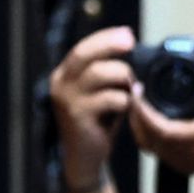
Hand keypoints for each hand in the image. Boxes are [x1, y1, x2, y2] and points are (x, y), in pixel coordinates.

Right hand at [50, 25, 137, 183]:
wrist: (85, 158)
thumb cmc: (96, 122)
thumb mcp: (98, 92)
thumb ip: (106, 72)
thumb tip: (128, 47)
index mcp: (64, 75)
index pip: (83, 48)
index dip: (105, 38)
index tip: (128, 34)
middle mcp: (61, 84)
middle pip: (85, 54)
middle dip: (110, 44)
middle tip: (131, 42)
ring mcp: (68, 100)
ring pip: (99, 74)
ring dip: (122, 76)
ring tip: (132, 88)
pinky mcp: (78, 116)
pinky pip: (110, 99)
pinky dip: (125, 100)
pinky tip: (129, 106)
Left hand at [129, 64, 193, 177]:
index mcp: (189, 139)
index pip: (154, 126)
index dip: (141, 107)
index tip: (136, 88)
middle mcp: (177, 152)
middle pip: (142, 132)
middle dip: (134, 109)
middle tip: (132, 87)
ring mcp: (172, 159)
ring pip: (142, 140)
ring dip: (136, 120)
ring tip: (136, 98)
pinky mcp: (170, 161)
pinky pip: (148, 145)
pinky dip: (142, 129)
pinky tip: (144, 114)